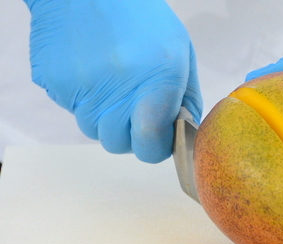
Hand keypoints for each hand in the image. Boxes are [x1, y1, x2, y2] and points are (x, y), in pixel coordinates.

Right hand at [25, 0, 201, 162]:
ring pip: (93, 130)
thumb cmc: (141, 16)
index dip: (156, 146)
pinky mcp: (55, 85)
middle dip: (129, 133)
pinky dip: (84, 98)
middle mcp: (117, 94)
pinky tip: (92, 69)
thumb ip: (186, 97)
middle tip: (134, 107)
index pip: (151, 148)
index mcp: (156, 85)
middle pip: (119, 145)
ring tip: (112, 81)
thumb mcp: (180, 51)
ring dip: (105, 116)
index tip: (158, 135)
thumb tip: (183, 132)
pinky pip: (72, 109)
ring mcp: (82, 92)